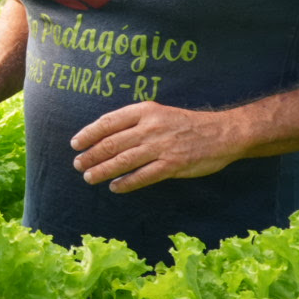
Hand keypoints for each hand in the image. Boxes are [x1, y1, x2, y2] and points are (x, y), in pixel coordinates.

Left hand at [70, 102, 240, 191]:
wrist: (222, 133)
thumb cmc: (185, 124)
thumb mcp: (159, 113)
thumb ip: (134, 122)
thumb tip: (104, 136)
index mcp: (145, 111)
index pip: (108, 122)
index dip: (88, 133)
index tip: (75, 144)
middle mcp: (150, 127)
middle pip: (111, 143)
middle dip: (91, 155)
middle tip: (78, 164)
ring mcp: (161, 147)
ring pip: (123, 161)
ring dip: (102, 171)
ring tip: (89, 177)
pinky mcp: (172, 164)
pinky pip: (142, 176)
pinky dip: (126, 183)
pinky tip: (114, 187)